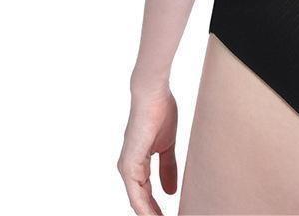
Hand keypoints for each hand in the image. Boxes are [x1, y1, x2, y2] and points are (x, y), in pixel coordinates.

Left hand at [118, 87, 177, 214]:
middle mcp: (129, 168)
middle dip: (153, 213)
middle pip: (140, 201)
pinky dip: (144, 208)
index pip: (146, 193)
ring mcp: (127, 167)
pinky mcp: (129, 164)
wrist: (153, 94)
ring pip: (137, 201)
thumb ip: (168, 167)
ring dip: (150, 214)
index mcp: (138, 162)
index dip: (157, 207)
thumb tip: (171, 191)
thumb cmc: (160, 112)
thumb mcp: (168, 145)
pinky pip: (136, 194)